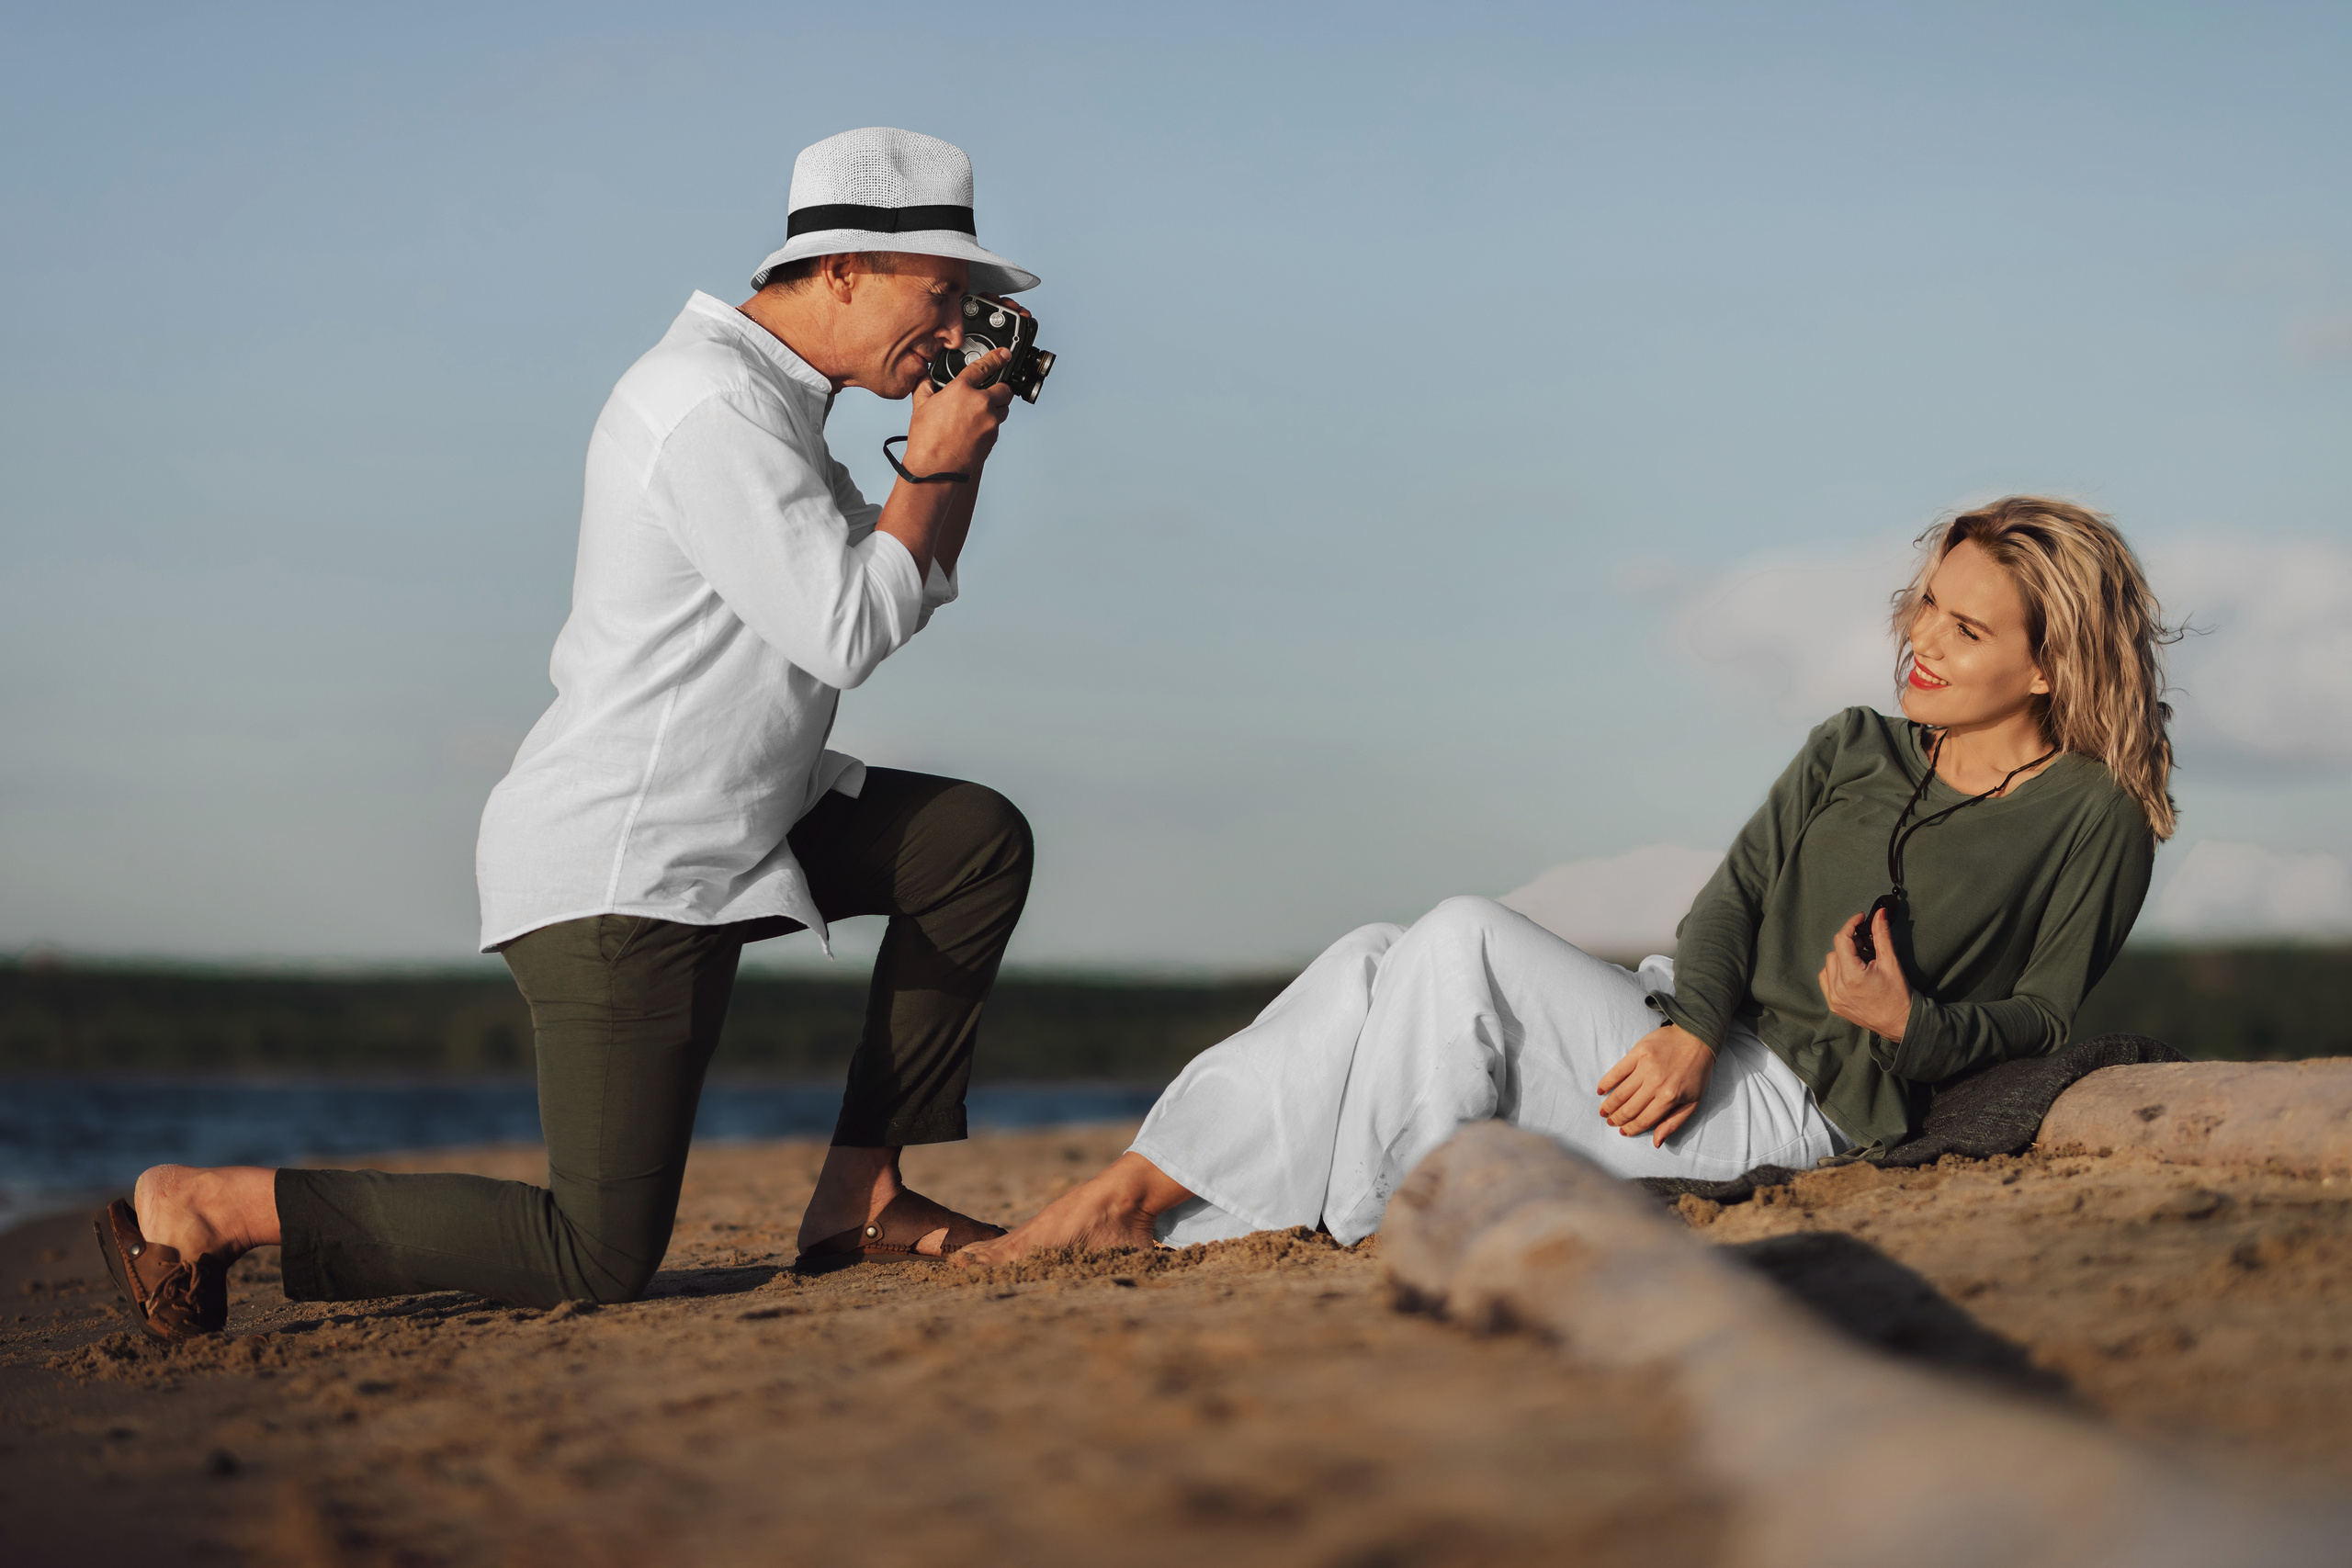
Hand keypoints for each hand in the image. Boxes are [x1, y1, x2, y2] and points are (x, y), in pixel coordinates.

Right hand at [901, 347, 1015, 476]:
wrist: (936, 469)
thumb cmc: (927, 441)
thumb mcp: (920, 406)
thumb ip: (924, 385)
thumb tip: (924, 376)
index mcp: (962, 390)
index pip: (984, 366)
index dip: (996, 358)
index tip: (1004, 355)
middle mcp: (980, 403)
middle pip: (1004, 389)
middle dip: (999, 388)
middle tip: (988, 393)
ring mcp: (990, 421)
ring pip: (1004, 408)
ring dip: (996, 408)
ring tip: (978, 414)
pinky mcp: (994, 437)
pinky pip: (997, 426)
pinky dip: (990, 425)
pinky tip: (974, 430)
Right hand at [1597, 1024, 1715, 1145]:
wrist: (1697, 1037)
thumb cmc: (1696, 1072)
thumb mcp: (1693, 1101)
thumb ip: (1674, 1123)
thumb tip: (1656, 1142)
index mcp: (1670, 1098)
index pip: (1644, 1120)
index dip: (1631, 1129)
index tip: (1623, 1131)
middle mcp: (1656, 1084)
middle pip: (1629, 1108)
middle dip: (1617, 1119)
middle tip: (1610, 1122)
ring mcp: (1645, 1067)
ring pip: (1620, 1092)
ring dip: (1609, 1105)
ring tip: (1604, 1111)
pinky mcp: (1637, 1052)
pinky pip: (1617, 1071)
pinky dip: (1606, 1082)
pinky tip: (1601, 1090)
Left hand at [1819, 906, 1911, 1039]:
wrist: (1900, 1022)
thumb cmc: (1898, 994)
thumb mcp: (1891, 962)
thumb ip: (1881, 935)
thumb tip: (1879, 913)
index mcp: (1852, 976)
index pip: (1842, 940)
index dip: (1851, 925)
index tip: (1860, 918)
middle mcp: (1838, 988)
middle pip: (1835, 952)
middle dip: (1851, 945)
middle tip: (1869, 950)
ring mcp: (1833, 998)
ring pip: (1829, 965)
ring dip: (1843, 959)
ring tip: (1863, 965)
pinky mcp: (1833, 1005)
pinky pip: (1826, 979)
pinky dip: (1836, 972)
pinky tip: (1852, 974)